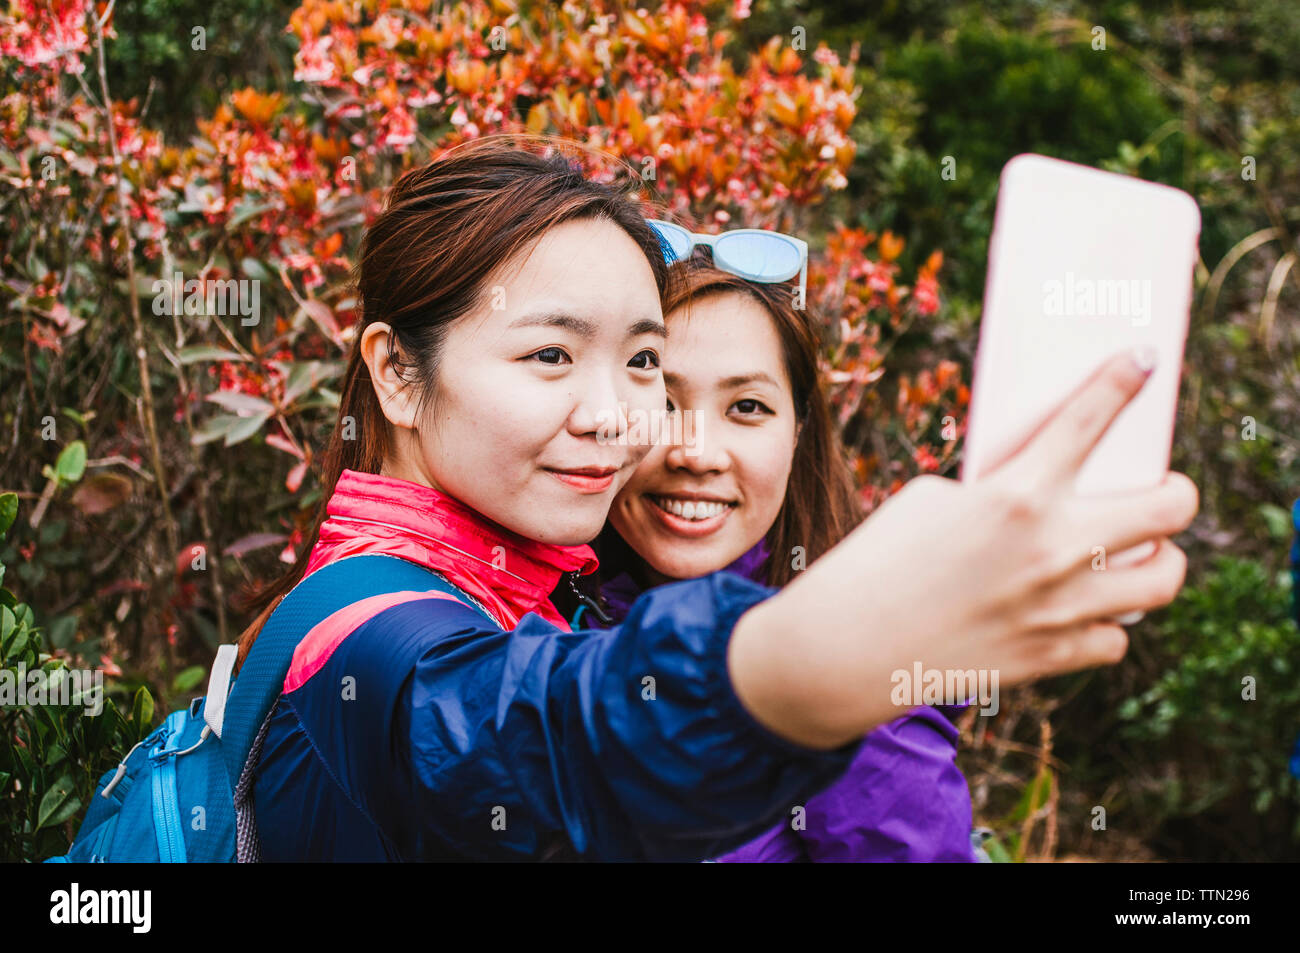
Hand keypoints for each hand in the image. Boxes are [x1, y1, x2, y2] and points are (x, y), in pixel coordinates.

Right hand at [729, 349, 1198, 747]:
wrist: (844, 649)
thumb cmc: (876, 563)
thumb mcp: (930, 503)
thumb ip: (1000, 492)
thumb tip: (1049, 499)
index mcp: (1014, 495)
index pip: (1090, 418)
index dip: (1124, 379)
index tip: (1143, 360)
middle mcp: (1052, 550)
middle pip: (1170, 507)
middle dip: (1175, 489)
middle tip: (1162, 488)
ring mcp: (1059, 609)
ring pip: (1164, 578)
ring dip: (1160, 559)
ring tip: (1142, 553)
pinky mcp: (1051, 657)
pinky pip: (1115, 637)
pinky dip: (1104, 621)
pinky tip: (1083, 609)